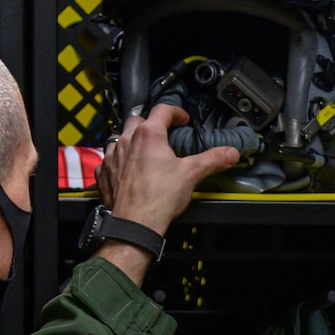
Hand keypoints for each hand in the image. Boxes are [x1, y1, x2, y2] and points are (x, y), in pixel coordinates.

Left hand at [92, 103, 238, 285]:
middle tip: (162, 134)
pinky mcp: (104, 173)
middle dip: (150, 123)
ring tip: (143, 151)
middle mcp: (126, 140)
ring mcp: (112, 156)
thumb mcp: (191, 175)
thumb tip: (230, 153)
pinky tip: (127, 169)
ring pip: (119, 137)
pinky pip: (108, 159)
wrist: (134, 224)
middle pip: (137, 119)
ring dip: (131, 139)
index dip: (176, 112)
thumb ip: (212, 160)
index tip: (182, 119)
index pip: (162, 110)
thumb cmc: (159, 198)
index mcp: (148, 135)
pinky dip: (118, 160)